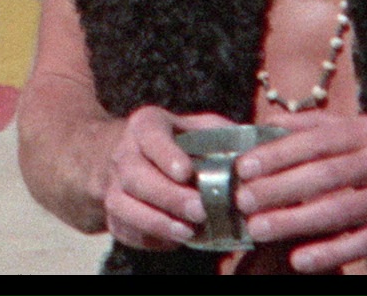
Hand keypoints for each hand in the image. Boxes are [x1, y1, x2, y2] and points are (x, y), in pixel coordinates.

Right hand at [101, 106, 235, 249]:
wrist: (129, 158)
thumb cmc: (176, 143)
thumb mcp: (195, 127)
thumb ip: (220, 135)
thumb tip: (254, 151)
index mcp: (145, 126)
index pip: (151, 136)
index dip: (166, 155)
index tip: (185, 172)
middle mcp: (123, 154)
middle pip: (135, 175)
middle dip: (167, 195)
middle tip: (200, 210)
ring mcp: (112, 185)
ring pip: (123, 205)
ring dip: (155, 221)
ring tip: (187, 232)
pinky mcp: (112, 214)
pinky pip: (124, 229)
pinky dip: (149, 237)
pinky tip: (175, 240)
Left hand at [232, 110, 366, 272]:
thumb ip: (322, 127)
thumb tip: (271, 124)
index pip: (318, 140)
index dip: (279, 153)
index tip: (245, 166)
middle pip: (325, 174)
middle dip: (280, 188)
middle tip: (244, 200)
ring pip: (342, 209)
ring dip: (297, 220)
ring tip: (260, 229)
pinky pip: (366, 241)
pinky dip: (333, 251)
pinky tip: (302, 259)